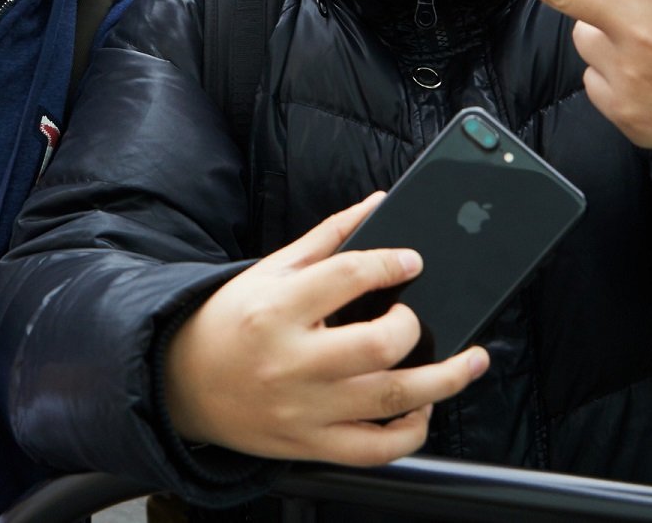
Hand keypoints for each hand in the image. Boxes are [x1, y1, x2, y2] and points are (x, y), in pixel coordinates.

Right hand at [164, 193, 488, 464]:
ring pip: (390, 400)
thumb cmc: (231, 321)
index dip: (391, 263)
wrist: (182, 381)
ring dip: (444, 382)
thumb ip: (330, 237)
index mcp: (277, 309)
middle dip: (414, 326)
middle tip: (417, 317)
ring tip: (468, 362)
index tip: (413, 261)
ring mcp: (303, 408)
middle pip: (378, 345)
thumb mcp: (271, 270)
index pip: (348, 276)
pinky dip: (412, 431)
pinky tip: (423, 407)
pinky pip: (376, 448)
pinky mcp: (310, 445)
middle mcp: (292, 361)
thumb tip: (380, 204)